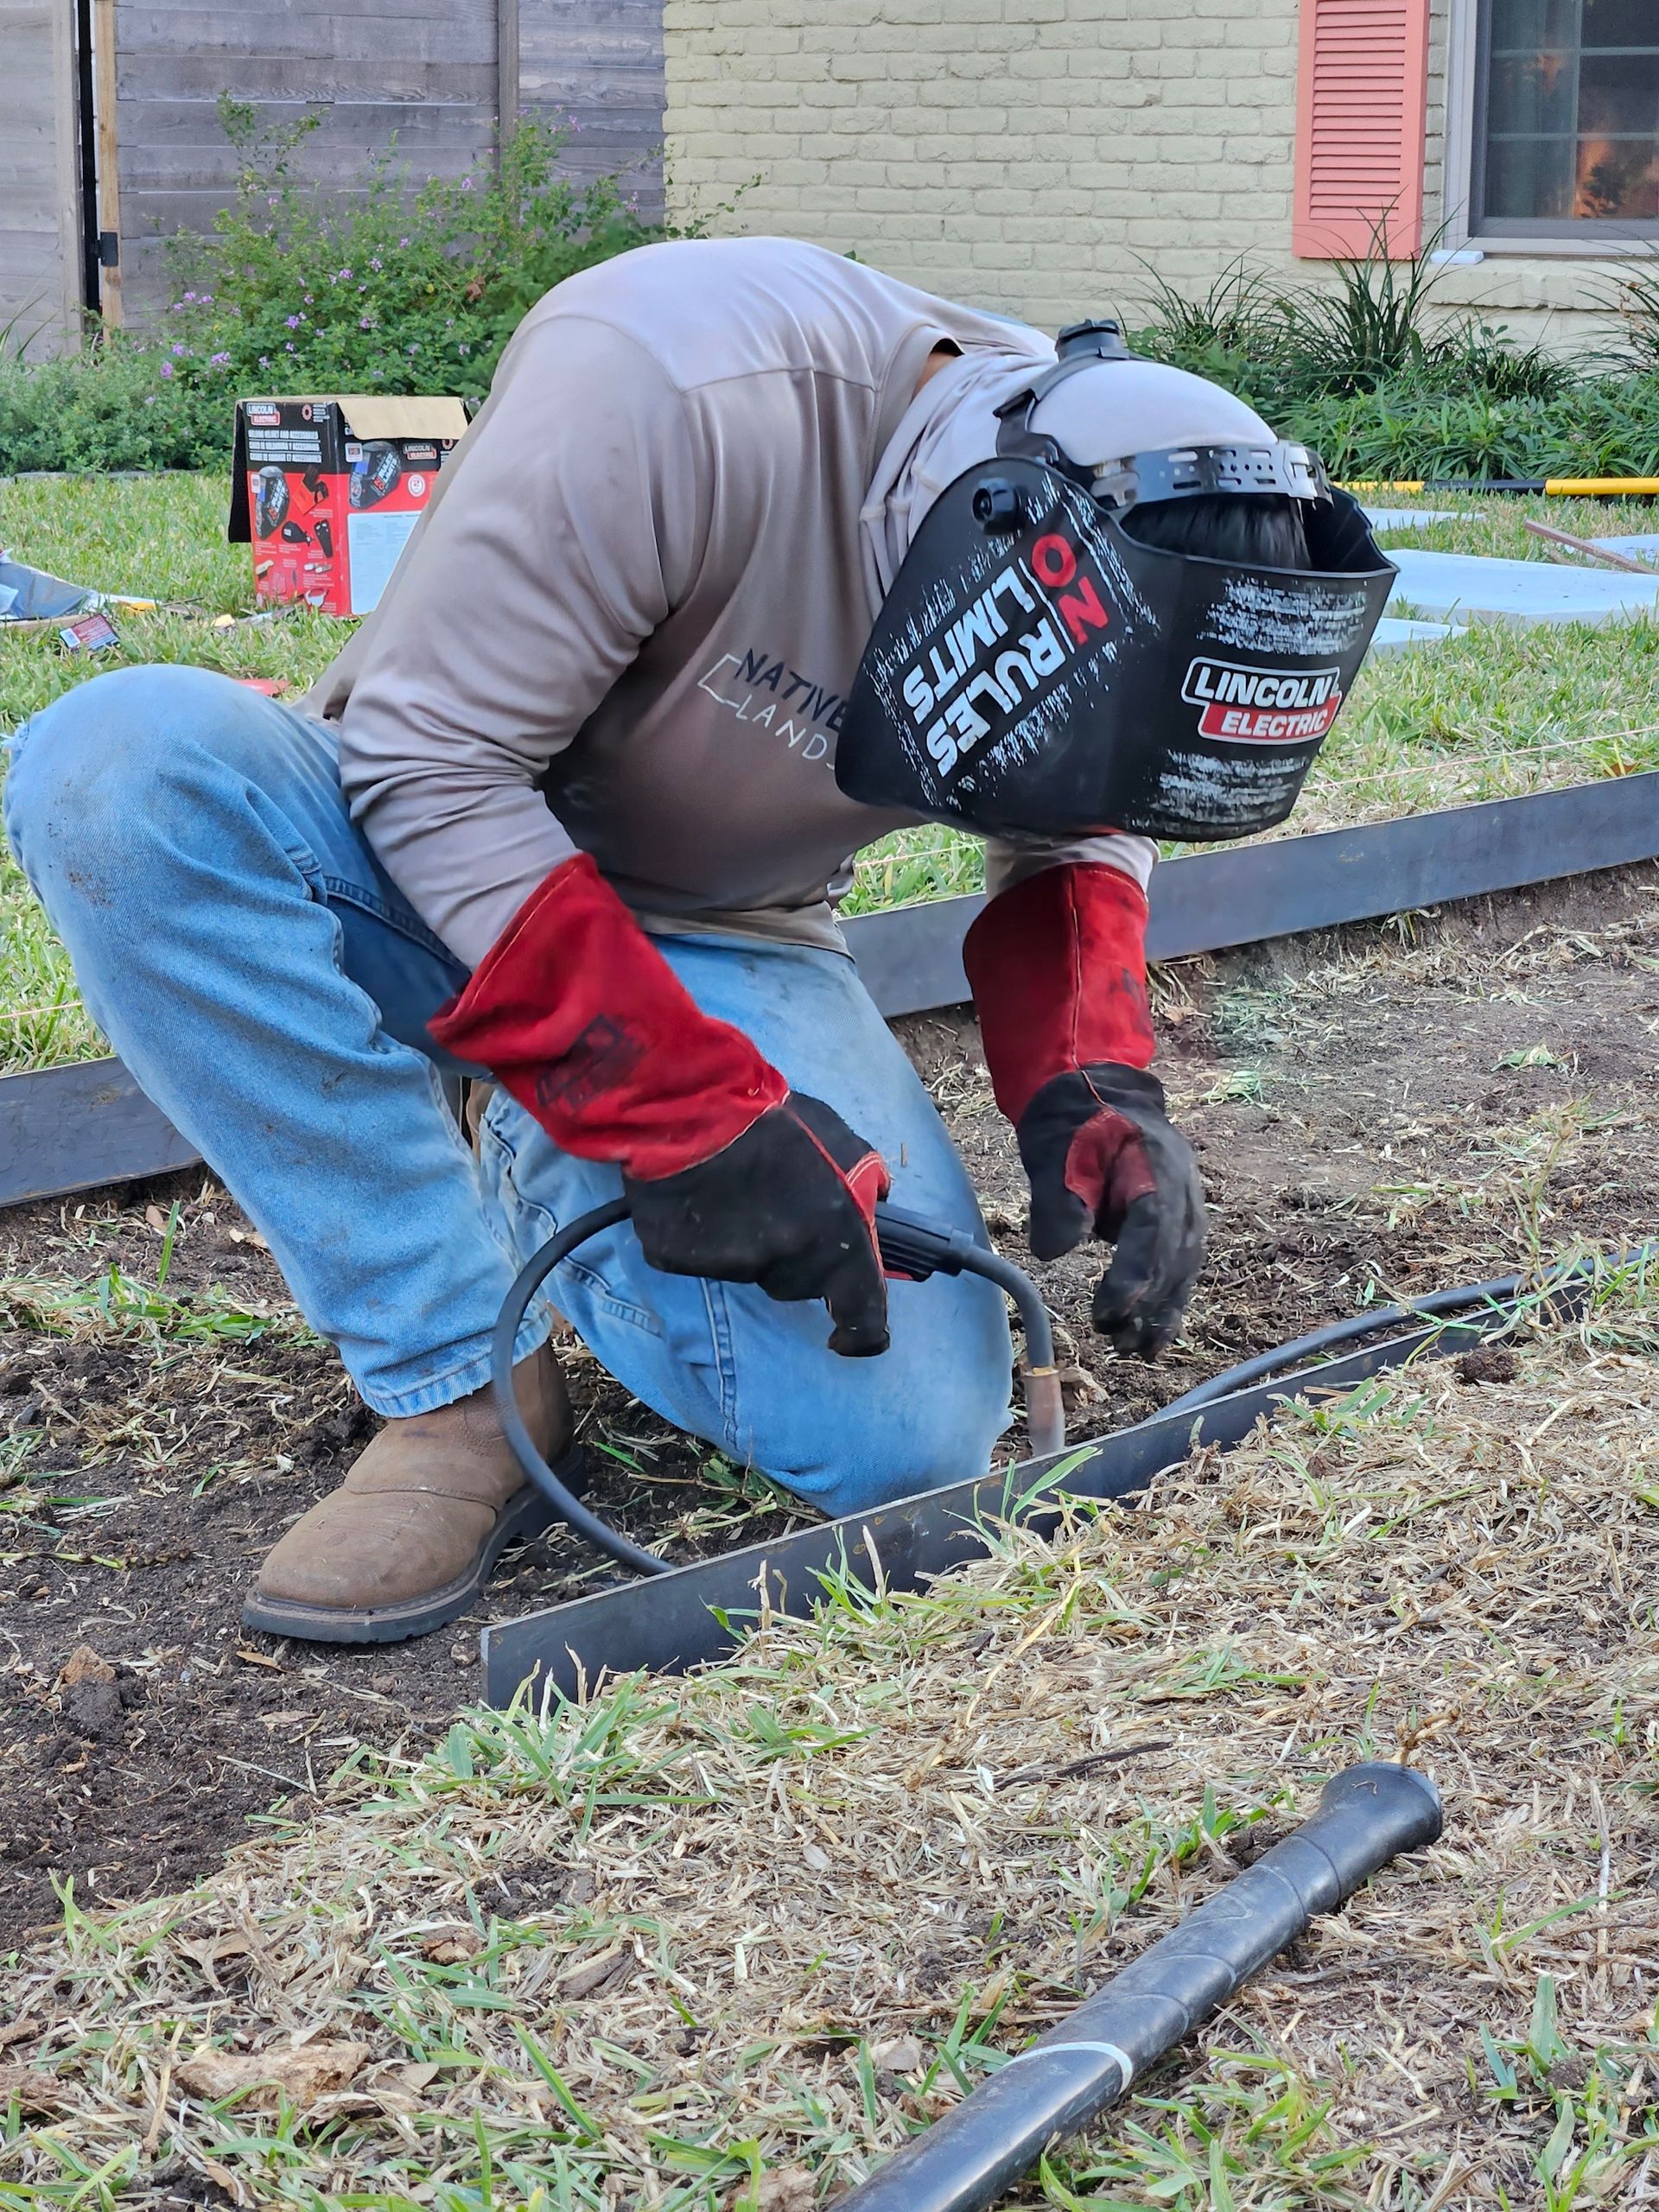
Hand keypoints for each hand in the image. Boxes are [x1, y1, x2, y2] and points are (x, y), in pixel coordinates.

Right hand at [625, 1091, 891, 1355]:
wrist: (688, 1106)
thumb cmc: (772, 1117)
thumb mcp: (842, 1140)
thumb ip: (863, 1179)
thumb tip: (876, 1200)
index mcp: (835, 1240)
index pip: (862, 1315)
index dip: (860, 1334)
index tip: (846, 1336)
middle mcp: (786, 1262)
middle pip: (796, 1281)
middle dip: (793, 1252)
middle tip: (777, 1203)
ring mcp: (730, 1265)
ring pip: (747, 1265)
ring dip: (746, 1238)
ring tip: (733, 1186)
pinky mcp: (678, 1259)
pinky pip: (696, 1255)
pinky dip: (699, 1233)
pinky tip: (696, 1194)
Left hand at [1016, 1063, 1204, 1357]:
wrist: (1091, 1089)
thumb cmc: (1071, 1122)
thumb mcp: (1054, 1154)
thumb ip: (1058, 1202)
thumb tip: (1054, 1254)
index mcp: (1154, 1166)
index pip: (1151, 1232)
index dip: (1133, 1277)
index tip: (1108, 1312)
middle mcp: (1183, 1186)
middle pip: (1176, 1256)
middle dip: (1149, 1305)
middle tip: (1117, 1342)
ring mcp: (1187, 1199)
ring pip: (1186, 1265)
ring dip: (1165, 1310)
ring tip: (1141, 1351)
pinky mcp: (1179, 1214)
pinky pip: (1182, 1262)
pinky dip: (1170, 1296)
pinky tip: (1156, 1330)